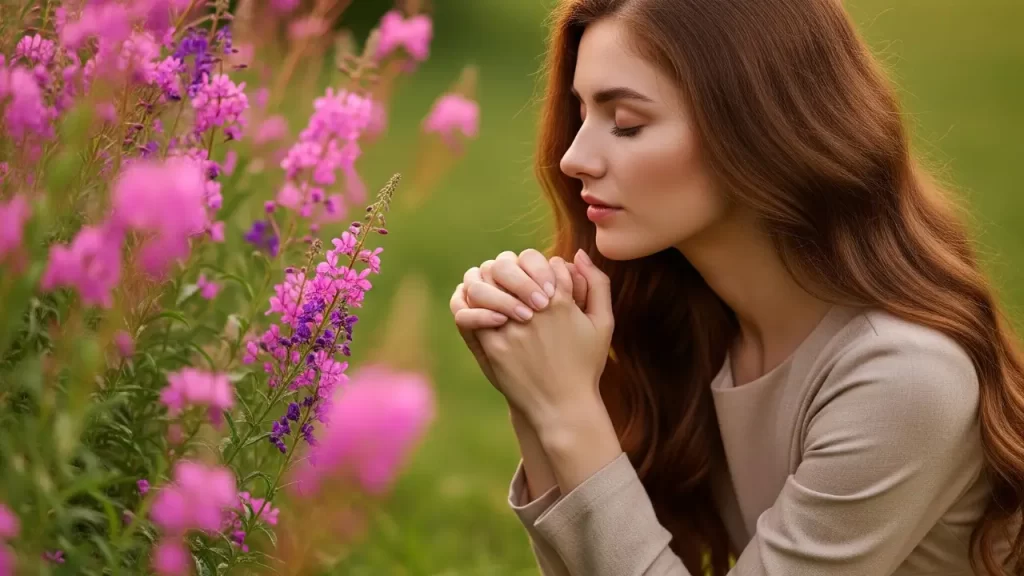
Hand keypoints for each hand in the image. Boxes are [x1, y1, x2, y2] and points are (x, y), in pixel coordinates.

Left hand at [475, 250, 612, 432]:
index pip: (538, 260)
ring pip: (484, 284)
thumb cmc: (585, 365)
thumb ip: (597, 284)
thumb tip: (580, 254)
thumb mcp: (603, 324)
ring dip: (486, 282)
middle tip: (510, 277)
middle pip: (507, 266)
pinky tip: (482, 309)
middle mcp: (533, 311)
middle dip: (508, 269)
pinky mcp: (492, 346)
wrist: (562, 406)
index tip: (539, 279)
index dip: (537, 265)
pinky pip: (470, 313)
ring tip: (493, 289)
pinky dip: (472, 304)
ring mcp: (510, 328)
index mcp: (561, 301)